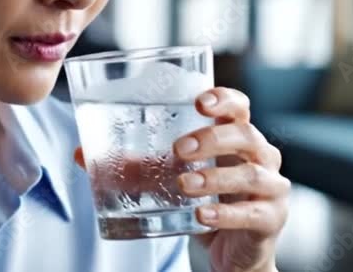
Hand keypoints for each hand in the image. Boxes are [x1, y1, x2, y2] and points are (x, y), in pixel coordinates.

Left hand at [74, 87, 288, 271]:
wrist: (230, 253)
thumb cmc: (203, 199)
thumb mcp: (168, 178)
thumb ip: (133, 164)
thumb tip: (82, 154)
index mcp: (235, 136)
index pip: (239, 106)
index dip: (224, 99)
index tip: (199, 102)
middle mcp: (260, 156)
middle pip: (246, 135)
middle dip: (212, 139)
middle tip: (179, 150)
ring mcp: (270, 188)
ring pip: (251, 174)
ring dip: (215, 177)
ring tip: (183, 184)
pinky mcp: (270, 219)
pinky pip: (253, 213)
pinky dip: (225, 214)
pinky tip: (202, 215)